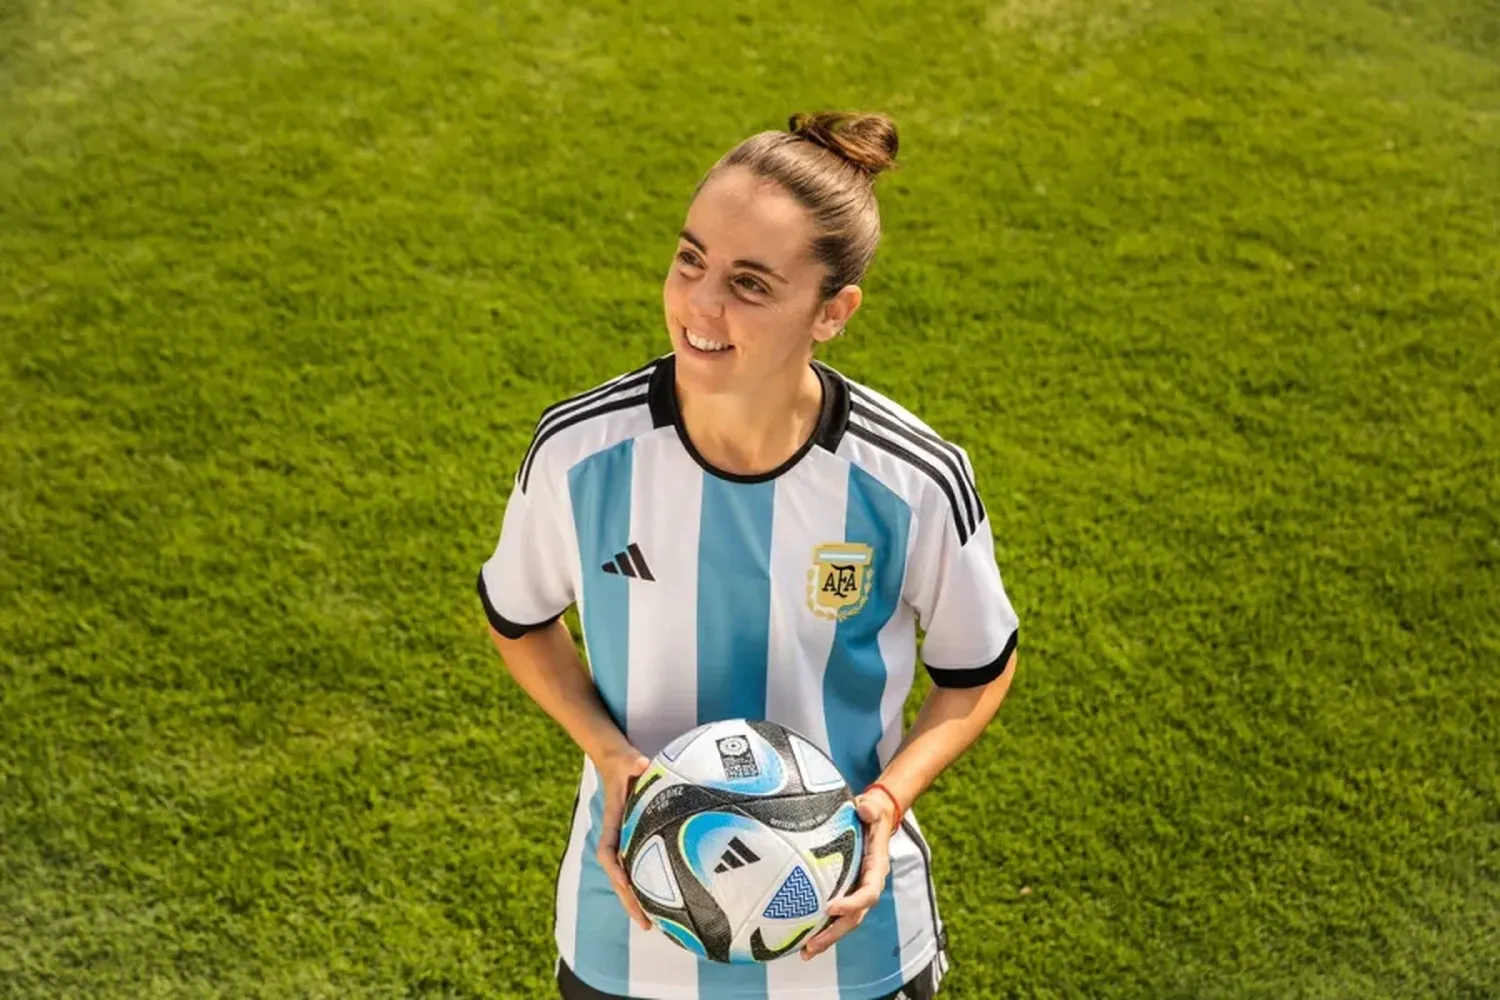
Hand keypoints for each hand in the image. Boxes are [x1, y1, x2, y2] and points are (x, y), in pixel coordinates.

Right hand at [595, 746, 652, 930]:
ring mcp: (626, 842)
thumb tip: (640, 763)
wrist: (618, 763)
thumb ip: (632, 762)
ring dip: (637, 901)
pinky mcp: (638, 841)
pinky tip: (664, 902)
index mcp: (613, 822)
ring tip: (653, 925)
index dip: (615, 869)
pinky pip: (640, 868)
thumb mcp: (628, 760)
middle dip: (629, 900)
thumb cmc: (624, 763)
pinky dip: (648, 887)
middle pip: (619, 876)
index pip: (608, 851)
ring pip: (628, 877)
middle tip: (645, 924)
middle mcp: (617, 837)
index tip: (624, 883)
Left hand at [800, 790, 897, 959]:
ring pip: (843, 922)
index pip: (868, 892)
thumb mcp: (873, 808)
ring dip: (825, 939)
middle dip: (834, 934)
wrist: (874, 818)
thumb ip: (870, 809)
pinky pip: (833, 914)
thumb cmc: (871, 813)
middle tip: (811, 945)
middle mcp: (868, 885)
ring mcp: (856, 891)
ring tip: (804, 952)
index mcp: (877, 868)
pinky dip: (819, 927)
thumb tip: (864, 808)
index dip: (852, 903)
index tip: (831, 908)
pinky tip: (799, 938)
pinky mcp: (844, 892)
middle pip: (854, 917)